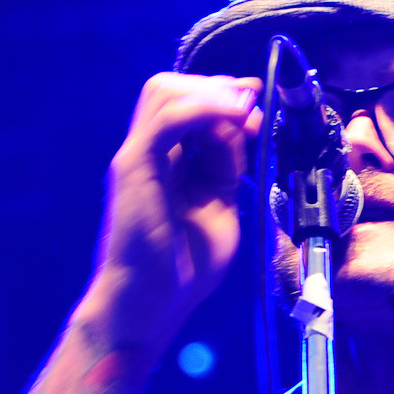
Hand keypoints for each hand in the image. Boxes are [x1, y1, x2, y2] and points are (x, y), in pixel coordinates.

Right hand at [92, 72, 261, 346]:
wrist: (148, 305)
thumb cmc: (181, 269)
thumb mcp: (220, 207)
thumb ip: (228, 167)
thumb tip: (243, 127)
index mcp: (165, 160)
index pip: (188, 104)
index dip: (225, 97)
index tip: (259, 110)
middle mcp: (147, 151)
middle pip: (173, 88)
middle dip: (219, 90)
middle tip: (254, 113)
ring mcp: (137, 156)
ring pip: (165, 92)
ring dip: (212, 95)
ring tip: (245, 115)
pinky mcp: (134, 167)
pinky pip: (166, 118)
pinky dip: (203, 108)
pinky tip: (233, 116)